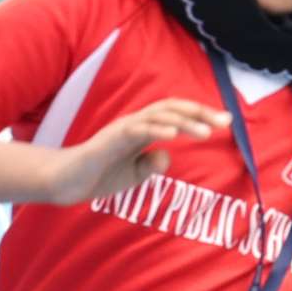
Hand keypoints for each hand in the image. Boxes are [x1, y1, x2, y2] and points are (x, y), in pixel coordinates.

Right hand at [38, 98, 223, 205]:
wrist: (65, 182)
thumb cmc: (97, 175)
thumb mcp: (134, 175)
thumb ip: (152, 165)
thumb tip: (168, 157)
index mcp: (142, 129)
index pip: (176, 115)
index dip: (200, 116)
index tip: (225, 123)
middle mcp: (135, 123)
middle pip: (172, 109)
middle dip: (200, 113)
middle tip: (226, 121)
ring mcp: (123, 128)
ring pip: (158, 115)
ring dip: (184, 122)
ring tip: (206, 132)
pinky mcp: (111, 139)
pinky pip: (137, 130)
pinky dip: (157, 130)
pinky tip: (173, 136)